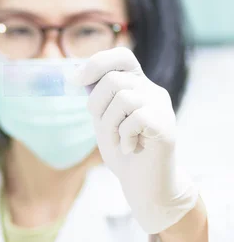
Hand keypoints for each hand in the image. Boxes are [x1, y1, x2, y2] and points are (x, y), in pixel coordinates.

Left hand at [73, 48, 198, 233]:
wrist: (144, 184)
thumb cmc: (123, 150)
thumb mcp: (104, 119)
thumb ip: (97, 98)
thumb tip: (77, 75)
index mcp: (137, 85)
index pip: (121, 57)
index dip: (97, 63)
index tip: (75, 81)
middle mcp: (152, 90)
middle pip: (114, 79)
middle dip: (97, 105)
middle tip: (105, 128)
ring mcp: (162, 107)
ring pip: (124, 98)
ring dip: (111, 125)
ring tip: (119, 141)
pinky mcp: (166, 126)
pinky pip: (136, 118)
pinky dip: (125, 137)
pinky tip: (130, 149)